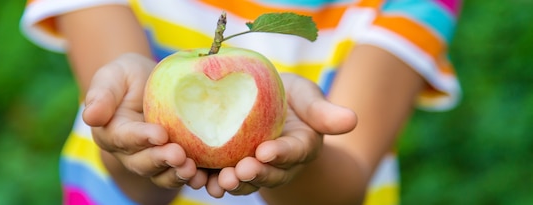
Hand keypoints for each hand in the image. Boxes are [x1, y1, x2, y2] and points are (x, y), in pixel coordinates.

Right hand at [81, 53, 205, 188]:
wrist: (148, 84)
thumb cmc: (128, 76)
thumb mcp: (113, 76)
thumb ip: (102, 94)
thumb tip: (90, 116)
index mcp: (111, 132)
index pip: (125, 137)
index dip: (142, 138)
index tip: (160, 134)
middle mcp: (128, 152)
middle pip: (142, 162)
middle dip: (161, 160)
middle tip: (179, 155)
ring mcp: (150, 160)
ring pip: (160, 174)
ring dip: (175, 174)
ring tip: (191, 170)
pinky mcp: (170, 162)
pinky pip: (178, 174)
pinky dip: (190, 177)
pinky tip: (203, 175)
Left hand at [206, 73, 356, 196]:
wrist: (264, 102)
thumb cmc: (288, 97)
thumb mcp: (306, 96)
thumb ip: (323, 110)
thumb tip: (352, 119)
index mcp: (301, 145)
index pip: (294, 151)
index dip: (282, 153)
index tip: (267, 151)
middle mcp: (280, 163)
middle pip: (270, 173)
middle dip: (256, 175)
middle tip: (241, 171)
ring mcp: (256, 168)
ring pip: (246, 181)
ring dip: (233, 184)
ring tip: (220, 181)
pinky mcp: (233, 167)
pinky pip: (222, 177)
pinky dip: (211, 180)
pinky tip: (197, 178)